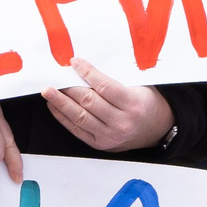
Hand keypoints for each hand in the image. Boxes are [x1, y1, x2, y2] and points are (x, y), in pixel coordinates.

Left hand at [42, 57, 174, 152]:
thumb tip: (84, 69)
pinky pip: (77, 130)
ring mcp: (109, 136)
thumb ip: (115, 80)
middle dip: (68, 88)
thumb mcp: (139, 87)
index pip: (104, 86)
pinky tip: (55, 107)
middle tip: (54, 77)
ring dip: (61, 103)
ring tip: (48, 92)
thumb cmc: (146, 103)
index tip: (74, 62)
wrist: (157, 130)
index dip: (87, 72)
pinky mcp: (100, 144)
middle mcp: (121, 122)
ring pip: (79, 117)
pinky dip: (63, 118)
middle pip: (89, 102)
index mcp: (133, 104)